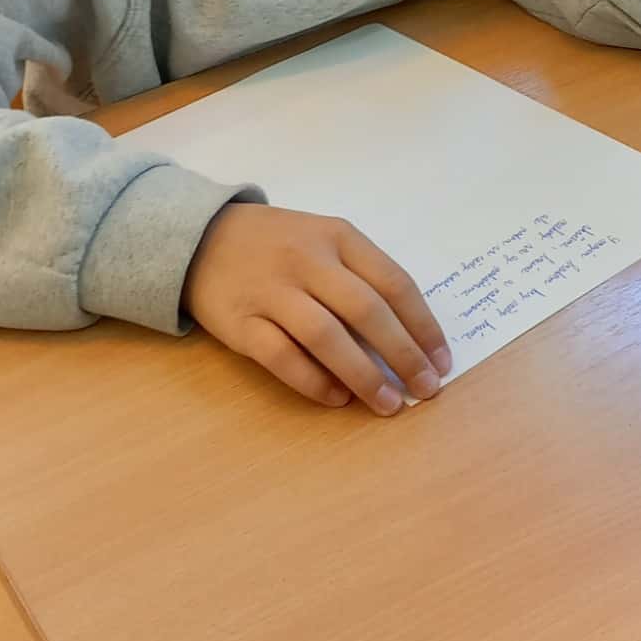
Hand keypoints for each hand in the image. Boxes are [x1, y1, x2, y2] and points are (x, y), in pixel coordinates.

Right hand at [182, 203, 452, 414]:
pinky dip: (313, 381)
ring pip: (326, 336)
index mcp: (338, 236)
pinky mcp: (239, 323)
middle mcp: (307, 260)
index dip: (423, 325)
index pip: (394, 283)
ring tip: (388, 404)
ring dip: (363, 375)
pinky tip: (337, 398)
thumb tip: (409, 336)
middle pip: (366, 311)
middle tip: (426, 389)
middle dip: (403, 354)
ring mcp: (271, 291)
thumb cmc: (279, 244)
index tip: (442, 360)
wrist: (198, 238)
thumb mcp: (324, 239)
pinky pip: (281, 356)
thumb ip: (361, 276)